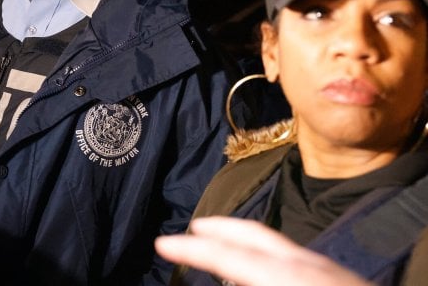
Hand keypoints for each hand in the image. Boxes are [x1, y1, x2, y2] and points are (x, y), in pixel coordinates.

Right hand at [155, 216, 372, 285]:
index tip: (164, 243)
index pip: (232, 256)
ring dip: (245, 242)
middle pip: (257, 237)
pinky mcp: (345, 284)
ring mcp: (332, 275)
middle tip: (191, 229)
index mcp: (292, 279)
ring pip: (279, 247)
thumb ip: (249, 276)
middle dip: (221, 230)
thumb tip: (224, 272)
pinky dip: (269, 257)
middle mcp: (312, 269)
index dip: (194, 248)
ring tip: (223, 247)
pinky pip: (296, 260)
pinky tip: (268, 272)